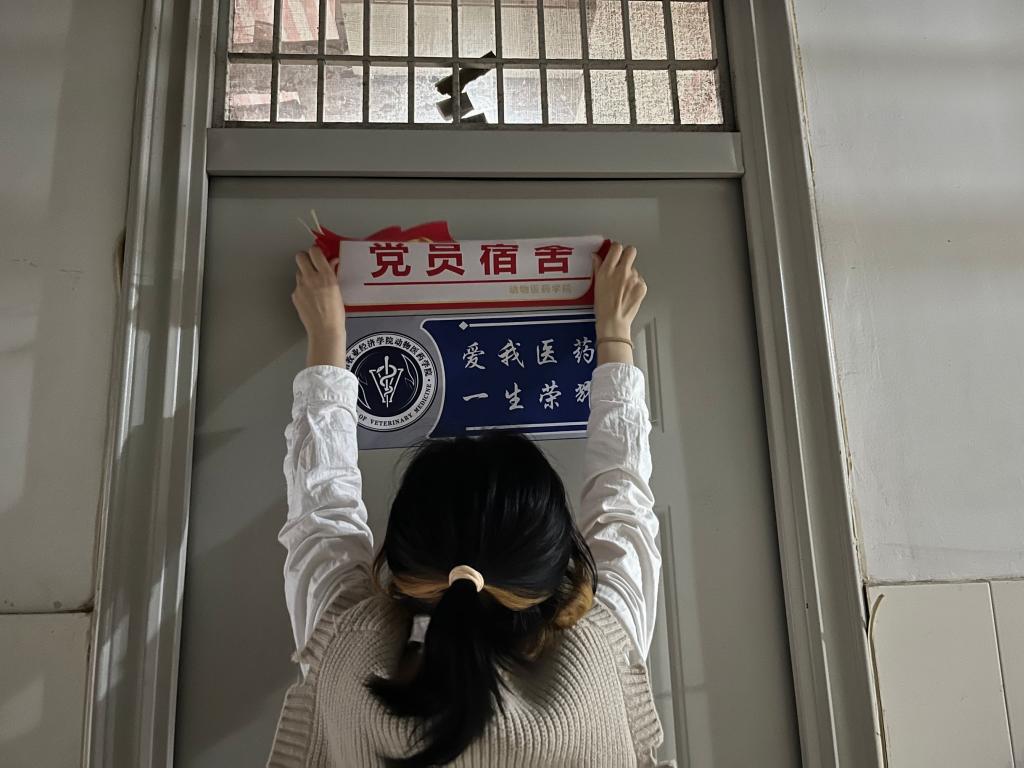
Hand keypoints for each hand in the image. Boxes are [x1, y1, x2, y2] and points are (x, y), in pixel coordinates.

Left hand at [292, 245, 346, 366]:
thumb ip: (333, 272)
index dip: (316, 251)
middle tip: (312, 264)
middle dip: (305, 258)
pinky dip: (303, 289)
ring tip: (314, 285)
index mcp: (325, 276)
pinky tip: (311, 297)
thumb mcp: (338, 289)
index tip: (319, 255)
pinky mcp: (295, 295)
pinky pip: (297, 286)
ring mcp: (301, 287)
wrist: (325, 330)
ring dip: (304, 274)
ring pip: (298, 272)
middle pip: (300, 256)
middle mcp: (311, 278)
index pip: (315, 251)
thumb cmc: (336, 313)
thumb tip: (332, 261)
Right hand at [592, 241, 646, 364]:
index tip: (615, 251)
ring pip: (635, 268)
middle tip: (624, 261)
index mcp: (608, 270)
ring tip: (623, 287)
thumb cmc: (603, 307)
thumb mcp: (596, 284)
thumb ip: (598, 267)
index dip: (616, 248)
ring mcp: (633, 278)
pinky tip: (628, 293)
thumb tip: (597, 256)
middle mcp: (622, 271)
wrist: (614, 321)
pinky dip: (635, 285)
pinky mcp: (642, 286)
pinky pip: (640, 279)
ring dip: (630, 274)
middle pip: (631, 251)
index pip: (616, 247)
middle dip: (628, 254)